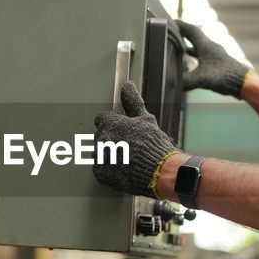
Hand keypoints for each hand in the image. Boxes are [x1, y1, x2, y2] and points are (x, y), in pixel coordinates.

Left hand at [93, 81, 181, 198]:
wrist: (159, 171)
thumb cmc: (154, 145)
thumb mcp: (145, 119)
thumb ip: (132, 101)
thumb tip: (127, 86)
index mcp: (110, 123)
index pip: (102, 118)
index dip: (114, 123)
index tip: (122, 129)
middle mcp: (101, 139)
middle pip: (101, 135)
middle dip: (112, 138)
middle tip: (128, 145)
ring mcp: (100, 157)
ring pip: (99, 151)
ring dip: (109, 153)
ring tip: (128, 158)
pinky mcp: (101, 173)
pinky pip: (100, 168)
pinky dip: (109, 168)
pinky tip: (123, 167)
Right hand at [178, 21, 249, 97]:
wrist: (244, 83)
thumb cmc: (226, 76)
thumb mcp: (202, 78)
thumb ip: (186, 81)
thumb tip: (174, 85)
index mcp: (206, 46)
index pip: (191, 30)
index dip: (180, 25)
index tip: (171, 21)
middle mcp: (211, 48)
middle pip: (195, 37)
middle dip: (183, 34)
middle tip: (173, 33)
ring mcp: (215, 56)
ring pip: (199, 47)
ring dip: (189, 46)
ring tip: (179, 49)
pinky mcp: (218, 64)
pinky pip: (204, 57)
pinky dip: (196, 58)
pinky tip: (192, 66)